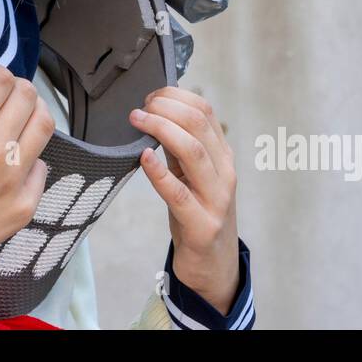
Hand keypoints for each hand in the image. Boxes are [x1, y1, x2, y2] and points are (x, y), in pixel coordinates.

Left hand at [129, 87, 239, 313]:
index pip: (205, 111)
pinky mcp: (201, 225)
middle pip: (199, 125)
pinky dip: (159, 173)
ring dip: (161, 129)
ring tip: (137, 121)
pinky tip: (144, 157)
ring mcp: (216, 199)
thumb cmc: (198, 214)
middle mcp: (224, 173)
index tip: (150, 96)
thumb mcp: (192, 175)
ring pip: (193, 152)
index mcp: (222, 156)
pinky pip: (179, 193)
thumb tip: (155, 114)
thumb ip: (179, 148)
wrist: (214, 265)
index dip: (176, 96)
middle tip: (139, 108)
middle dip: (165, 108)